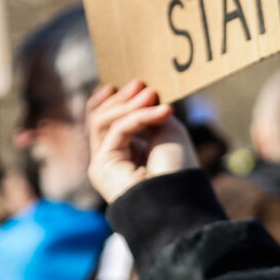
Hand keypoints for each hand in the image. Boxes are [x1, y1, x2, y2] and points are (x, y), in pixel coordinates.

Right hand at [85, 81, 194, 205]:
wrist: (179, 197)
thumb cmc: (178, 168)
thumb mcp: (167, 130)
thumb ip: (150, 112)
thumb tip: (143, 92)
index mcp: (127, 150)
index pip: (111, 119)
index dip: (119, 99)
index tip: (138, 83)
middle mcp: (111, 156)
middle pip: (101, 118)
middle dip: (121, 98)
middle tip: (141, 83)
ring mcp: (103, 162)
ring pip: (102, 121)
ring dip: (127, 103)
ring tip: (151, 94)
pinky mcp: (101, 166)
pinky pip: (116, 130)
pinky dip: (139, 117)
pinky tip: (163, 112)